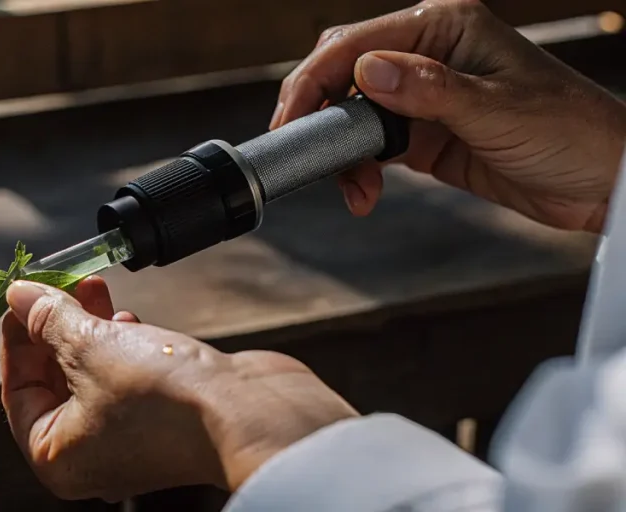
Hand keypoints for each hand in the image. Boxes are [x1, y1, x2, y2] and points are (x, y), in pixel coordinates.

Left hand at [0, 276, 356, 501]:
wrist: (252, 413)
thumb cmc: (169, 398)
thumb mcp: (92, 345)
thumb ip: (49, 319)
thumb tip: (20, 296)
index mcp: (57, 458)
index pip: (17, 391)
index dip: (18, 337)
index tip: (23, 295)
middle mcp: (89, 456)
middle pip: (53, 381)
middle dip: (56, 326)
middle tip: (61, 284)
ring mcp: (127, 439)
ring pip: (90, 375)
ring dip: (89, 329)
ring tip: (96, 289)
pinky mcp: (161, 418)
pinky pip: (124, 377)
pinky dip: (120, 345)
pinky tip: (128, 317)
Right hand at [273, 0, 625, 231]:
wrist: (602, 182)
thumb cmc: (572, 131)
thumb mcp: (498, 109)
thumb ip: (428, 89)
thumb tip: (367, 71)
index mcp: (445, 28)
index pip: (357, 44)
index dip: (316, 80)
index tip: (292, 118)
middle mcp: (429, 57)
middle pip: (345, 74)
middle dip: (319, 114)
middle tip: (302, 150)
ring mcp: (425, 98)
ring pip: (354, 115)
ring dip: (341, 152)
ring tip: (353, 188)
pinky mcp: (426, 136)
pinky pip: (374, 147)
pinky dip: (360, 171)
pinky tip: (365, 192)